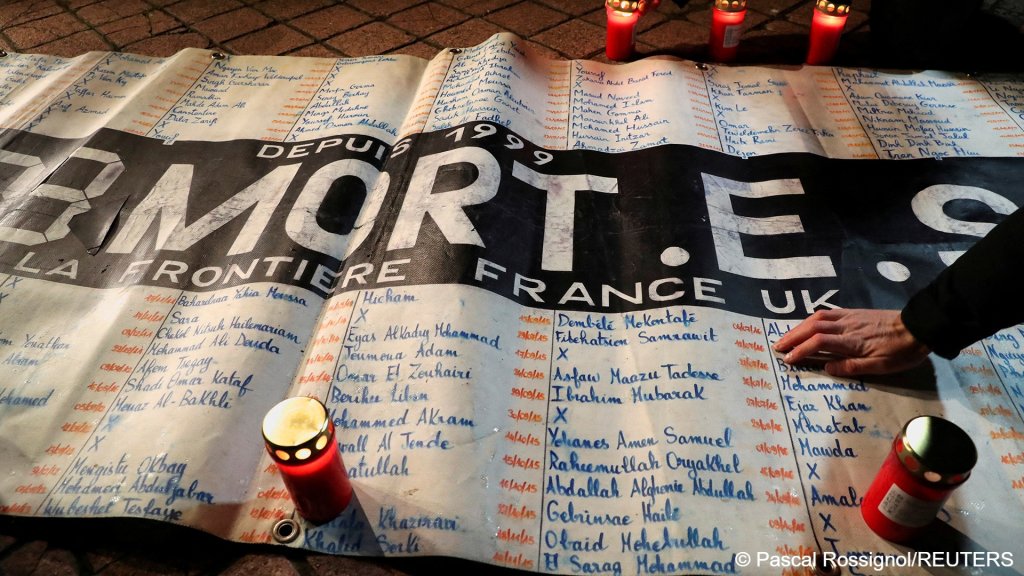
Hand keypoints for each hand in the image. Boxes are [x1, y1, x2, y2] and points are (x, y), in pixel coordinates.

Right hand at [772, 309, 930, 376]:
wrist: (918, 326)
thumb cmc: (901, 351)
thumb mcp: (881, 366)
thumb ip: (852, 367)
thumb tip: (827, 369)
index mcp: (852, 342)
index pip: (818, 343)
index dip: (801, 350)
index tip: (788, 359)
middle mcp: (846, 326)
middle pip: (812, 327)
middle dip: (792, 337)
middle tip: (777, 346)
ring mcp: (849, 317)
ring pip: (817, 318)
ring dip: (798, 327)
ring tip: (787, 336)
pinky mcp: (854, 313)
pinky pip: (827, 313)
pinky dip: (812, 319)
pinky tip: (807, 324)